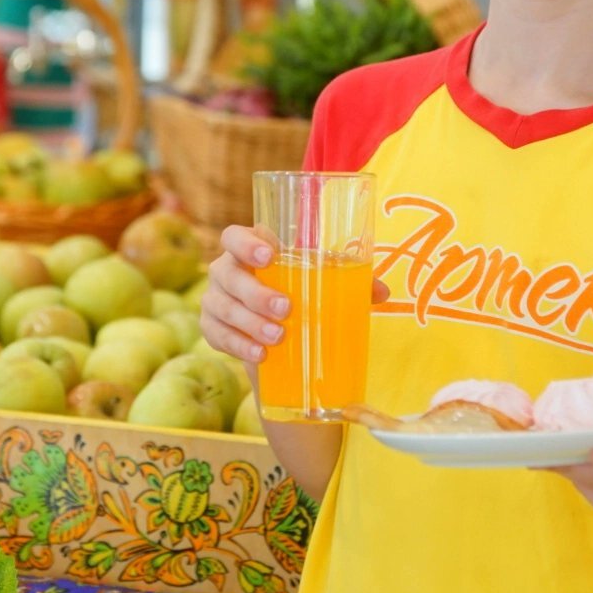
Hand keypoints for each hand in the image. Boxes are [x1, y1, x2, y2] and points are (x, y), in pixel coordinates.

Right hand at [200, 225, 388, 364]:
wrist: (276, 333)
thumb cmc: (301, 294)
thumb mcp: (325, 285)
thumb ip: (350, 283)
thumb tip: (381, 292)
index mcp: (249, 249)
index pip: (233, 236)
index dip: (246, 243)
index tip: (269, 255)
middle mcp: (226, 270)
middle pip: (228, 274)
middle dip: (255, 292)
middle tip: (286, 309)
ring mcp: (215, 299)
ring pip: (222, 307)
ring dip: (250, 322)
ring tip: (278, 337)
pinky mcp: (211, 328)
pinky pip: (217, 336)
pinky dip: (239, 346)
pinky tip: (260, 355)